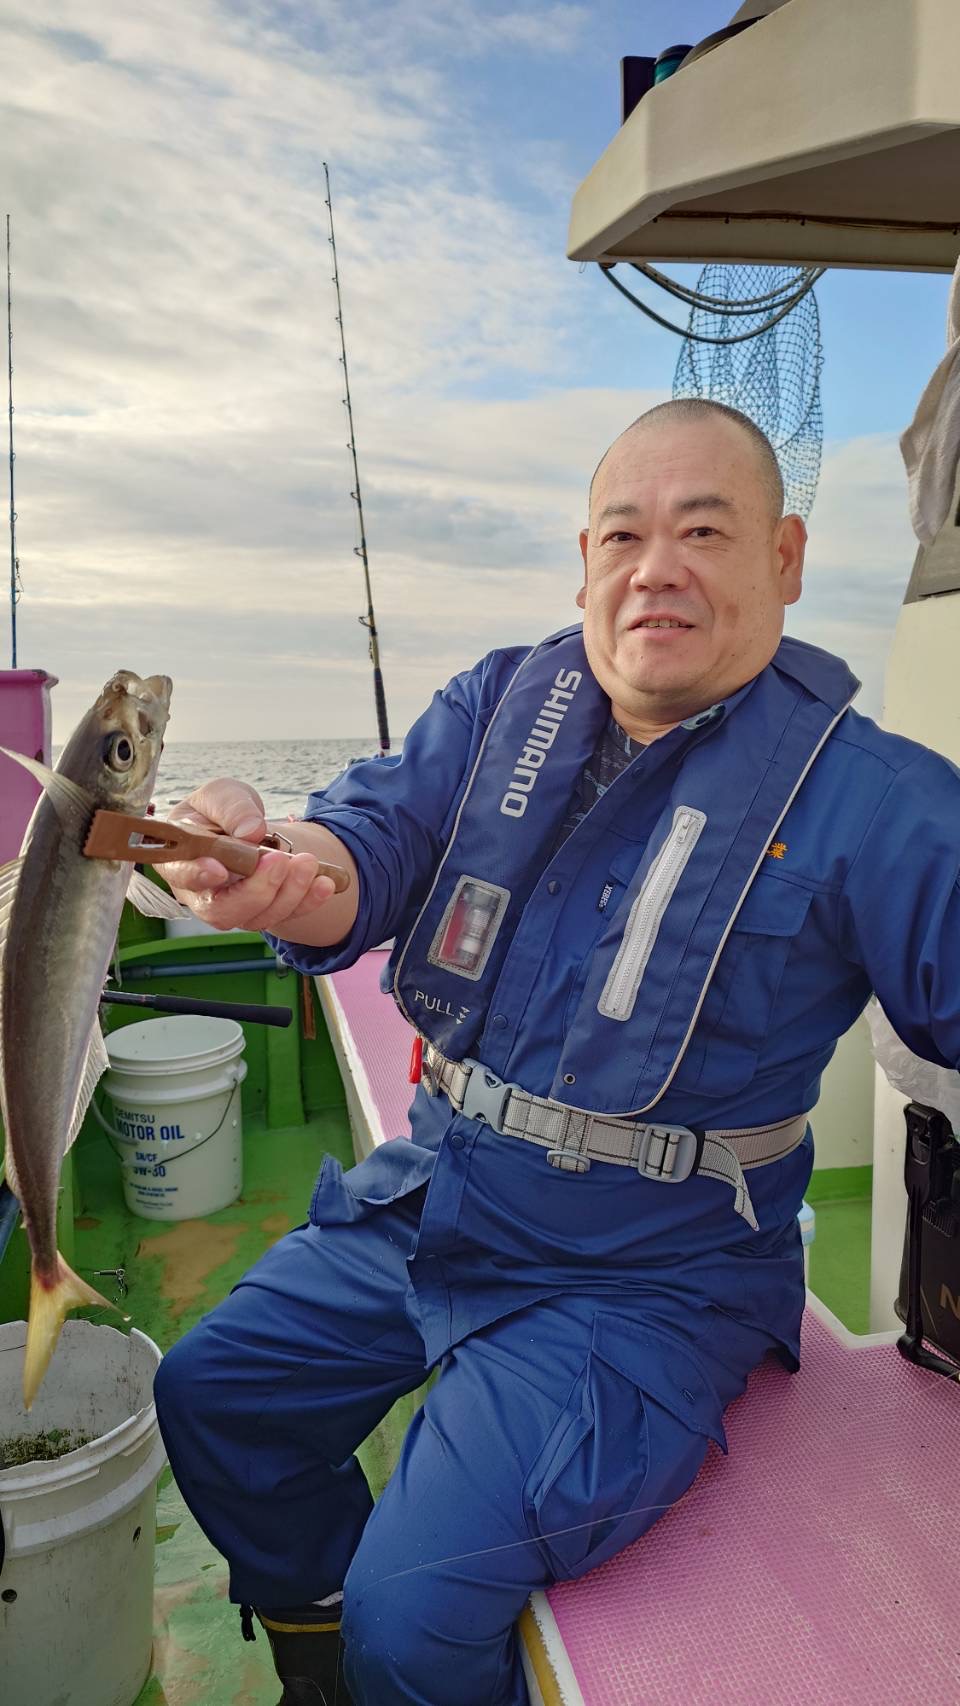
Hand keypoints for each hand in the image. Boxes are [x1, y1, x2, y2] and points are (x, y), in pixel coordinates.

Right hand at [162, 779, 339, 932]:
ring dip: (288, 894)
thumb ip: (231, 808)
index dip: (197, 875)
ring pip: (257, 917)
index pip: (181, 874)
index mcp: (180, 859)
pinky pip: (286, 915)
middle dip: (255, 890)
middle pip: (222, 910)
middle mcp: (202, 893)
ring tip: (308, 863)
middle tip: (280, 861)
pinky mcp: (263, 912)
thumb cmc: (220, 810)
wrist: (244, 825)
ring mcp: (233, 908)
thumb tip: (250, 832)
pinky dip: (308, 901)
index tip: (219, 869)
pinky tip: (326, 883)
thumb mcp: (222, 794)